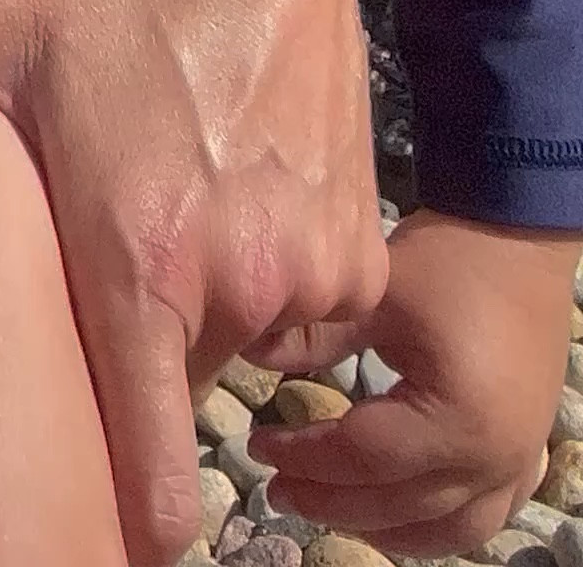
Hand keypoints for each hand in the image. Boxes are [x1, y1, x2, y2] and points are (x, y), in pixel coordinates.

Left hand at [0, 0, 385, 566]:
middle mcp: (241, 276)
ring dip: (207, 311)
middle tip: (91, 266)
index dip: (117, 507)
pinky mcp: (361, 235)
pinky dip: (272, 281)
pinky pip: (310, 311)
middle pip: (177, 384)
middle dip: (134, 347)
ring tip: (157, 204)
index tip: (86, 515)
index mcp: (139, 251)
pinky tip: (222, 191)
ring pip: (245, 348)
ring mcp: (313, 260)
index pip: (146, 461)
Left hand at [252, 208, 578, 557]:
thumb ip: (315, 333)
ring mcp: (516, 466)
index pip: (365, 458)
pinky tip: (387, 517)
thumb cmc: (450, 260)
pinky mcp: (523, 459)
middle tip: (275, 486)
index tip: (258, 443)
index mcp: (458, 418)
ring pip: (440, 532)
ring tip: (322, 504)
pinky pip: (476, 522)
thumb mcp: (377, 289)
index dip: (306, 457)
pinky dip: (427, 529)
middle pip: (398, 506)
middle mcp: (494, 459)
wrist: (521, 240)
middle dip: (330, 501)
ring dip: (378, 527)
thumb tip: (248, 355)